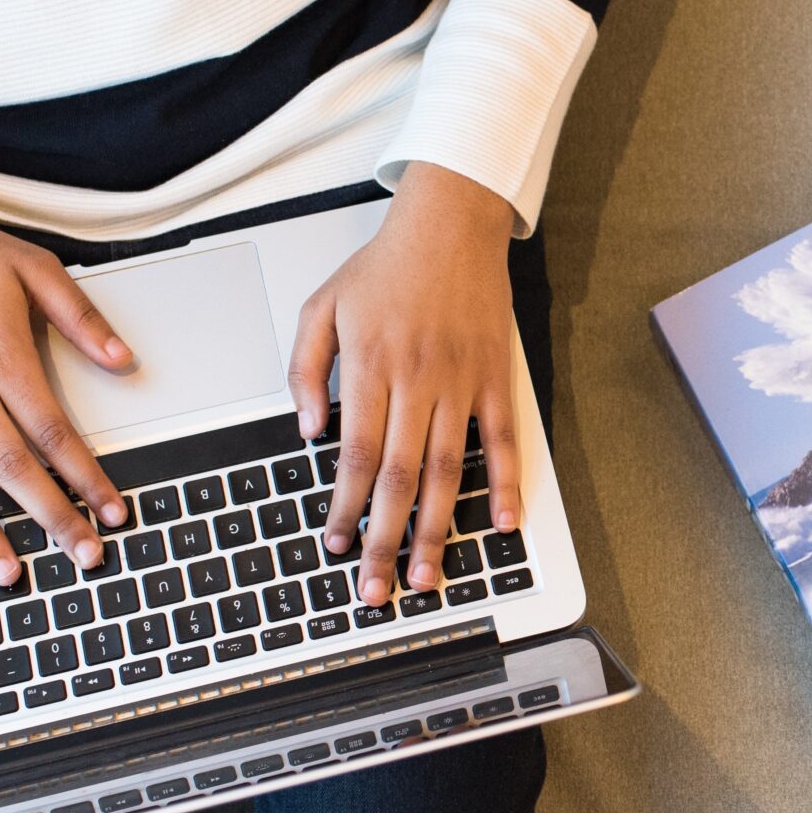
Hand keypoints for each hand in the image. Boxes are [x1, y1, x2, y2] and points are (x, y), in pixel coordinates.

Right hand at [0, 160, 131, 581]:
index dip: (86, 476)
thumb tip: (125, 361)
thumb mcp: (34, 269)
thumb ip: (83, 320)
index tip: (113, 509)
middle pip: (11, 466)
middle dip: (50, 516)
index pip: (53, 432)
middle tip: (81, 555)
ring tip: (7, 572)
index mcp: (1, 355)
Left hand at [286, 163, 524, 606]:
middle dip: (385, 539)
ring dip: (436, 528)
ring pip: (448, 471)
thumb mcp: (322, 307)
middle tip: (377, 589)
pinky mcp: (496, 379)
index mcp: (371, 368)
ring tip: (426, 574)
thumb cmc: (384, 267)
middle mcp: (418, 382)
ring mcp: (462, 383)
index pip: (355, 455)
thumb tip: (310, 432)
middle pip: (398, 477)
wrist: (450, 223)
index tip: (336, 545)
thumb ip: (305, 370)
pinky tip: (500, 525)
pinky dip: (506, 484)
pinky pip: (503, 441)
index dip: (345, 507)